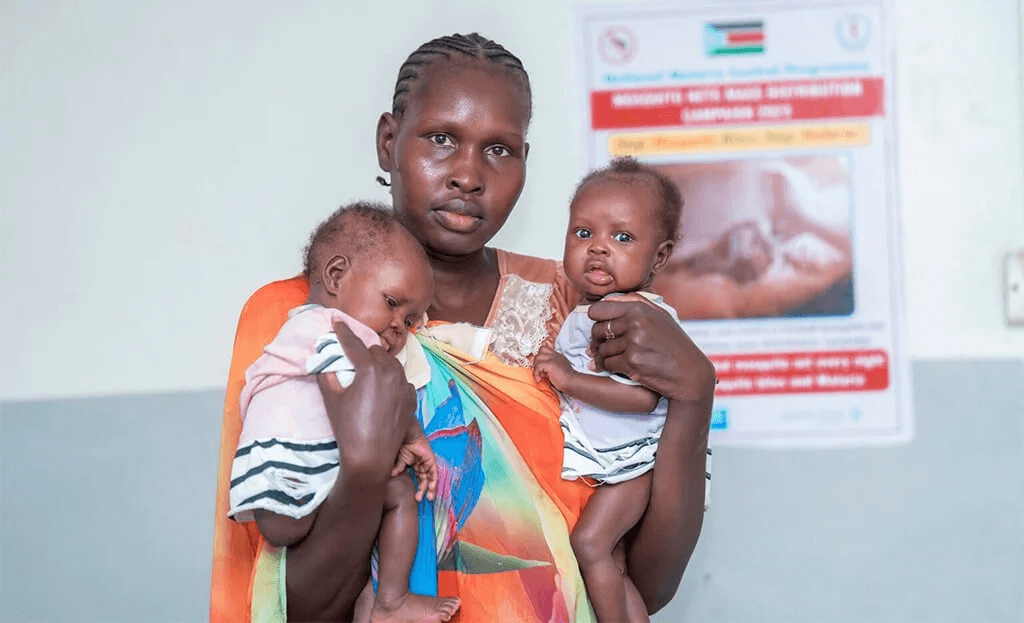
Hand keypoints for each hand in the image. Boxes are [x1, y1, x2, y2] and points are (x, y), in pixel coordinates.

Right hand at [316, 320, 417, 473]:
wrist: (370, 457)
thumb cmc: (347, 428)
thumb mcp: (332, 399)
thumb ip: (327, 374)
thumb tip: (323, 360)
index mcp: (370, 369)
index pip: (353, 343)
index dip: (343, 331)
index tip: (337, 321)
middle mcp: (390, 372)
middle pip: (375, 350)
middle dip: (363, 352)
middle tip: (352, 359)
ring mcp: (404, 386)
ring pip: (392, 363)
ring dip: (380, 364)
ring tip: (367, 373)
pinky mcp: (411, 399)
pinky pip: (402, 381)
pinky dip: (392, 381)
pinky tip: (382, 390)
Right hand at [390, 425, 437, 501]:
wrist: (406, 435)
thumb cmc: (402, 445)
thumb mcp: (399, 461)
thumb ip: (398, 469)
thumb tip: (391, 477)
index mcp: (415, 465)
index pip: (419, 479)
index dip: (418, 488)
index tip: (416, 498)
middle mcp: (422, 465)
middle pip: (425, 480)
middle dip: (424, 491)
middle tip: (420, 499)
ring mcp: (427, 463)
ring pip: (431, 478)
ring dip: (430, 488)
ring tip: (429, 497)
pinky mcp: (431, 460)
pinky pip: (434, 472)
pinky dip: (433, 480)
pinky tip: (431, 488)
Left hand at [532, 344, 574, 390]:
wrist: (572, 382)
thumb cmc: (566, 379)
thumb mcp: (559, 368)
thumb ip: (552, 365)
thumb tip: (543, 369)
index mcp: (557, 356)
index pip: (544, 349)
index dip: (540, 356)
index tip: (540, 367)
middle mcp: (555, 355)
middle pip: (539, 352)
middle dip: (536, 362)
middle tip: (539, 372)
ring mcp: (553, 358)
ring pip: (537, 358)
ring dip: (536, 368)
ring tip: (540, 376)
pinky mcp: (550, 364)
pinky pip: (538, 366)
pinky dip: (536, 373)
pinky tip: (540, 379)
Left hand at [588, 298, 714, 403]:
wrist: (689, 373)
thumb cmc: (674, 344)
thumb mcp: (660, 316)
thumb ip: (636, 303)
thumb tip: (608, 299)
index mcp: (639, 308)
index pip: (598, 309)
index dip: (596, 319)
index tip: (601, 327)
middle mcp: (635, 322)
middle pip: (597, 330)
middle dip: (598, 341)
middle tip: (602, 347)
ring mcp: (633, 342)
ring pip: (601, 349)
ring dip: (605, 357)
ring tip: (616, 359)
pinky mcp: (632, 361)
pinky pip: (607, 364)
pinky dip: (610, 368)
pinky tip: (620, 369)